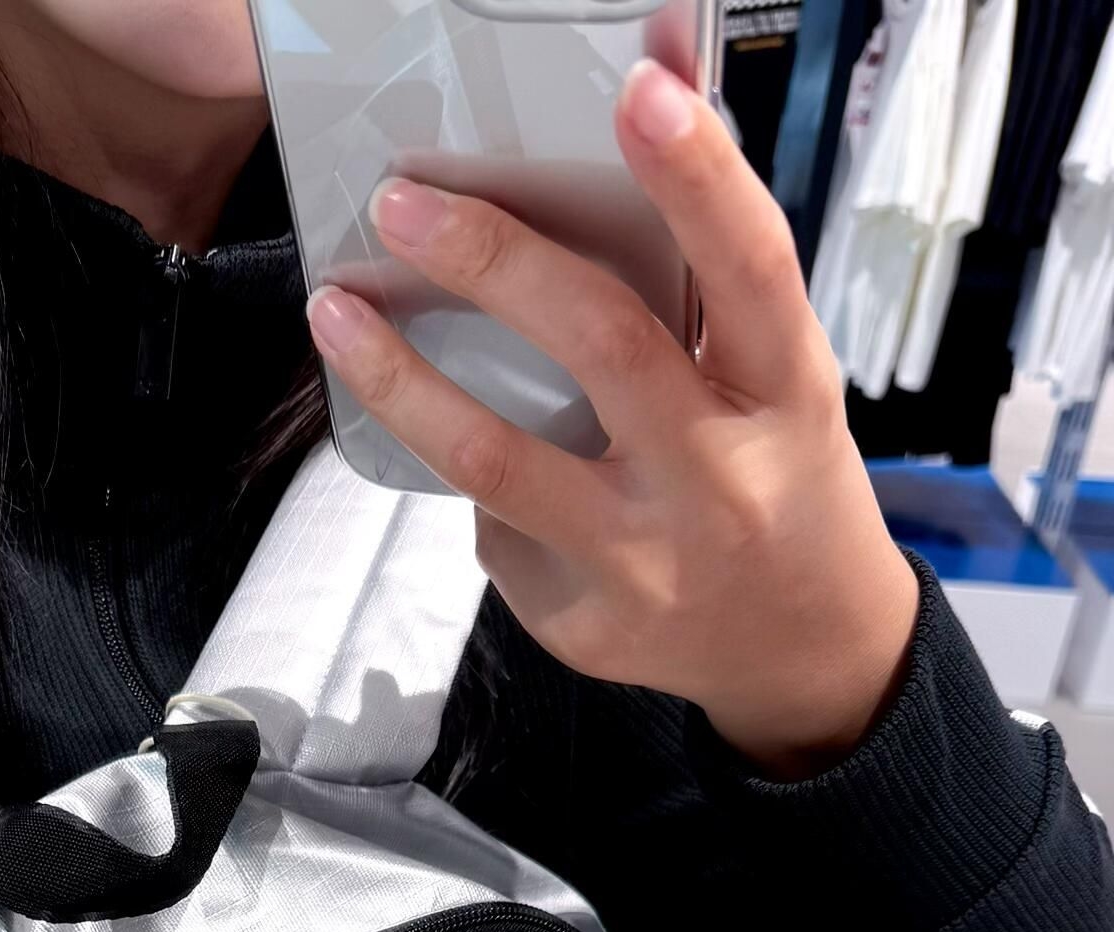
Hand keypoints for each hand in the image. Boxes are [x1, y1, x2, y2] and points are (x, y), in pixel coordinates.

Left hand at [306, 59, 921, 779]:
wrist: (797, 645)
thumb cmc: (774, 469)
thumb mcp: (774, 370)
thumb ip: (711, 262)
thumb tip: (658, 84)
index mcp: (784, 393)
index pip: (750, 267)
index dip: (698, 176)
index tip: (639, 90)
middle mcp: (720, 480)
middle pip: (600, 346)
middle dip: (491, 261)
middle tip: (403, 204)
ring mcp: (645, 563)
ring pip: (498, 461)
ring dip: (402, 381)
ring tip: (336, 314)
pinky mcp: (581, 623)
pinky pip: (496, 528)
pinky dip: (475, 475)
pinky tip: (466, 454)